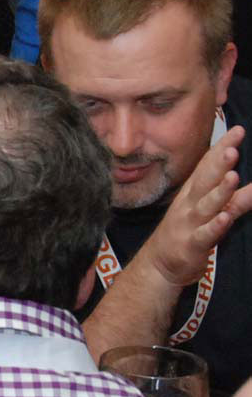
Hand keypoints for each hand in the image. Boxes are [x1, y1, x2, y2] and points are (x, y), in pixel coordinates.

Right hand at [141, 125, 251, 285]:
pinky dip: (214, 226)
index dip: (221, 148)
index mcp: (193, 193)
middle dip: (219, 163)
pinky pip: (205, 235)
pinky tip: (224, 217)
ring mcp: (189, 224)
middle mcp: (190, 204)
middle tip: (232, 148)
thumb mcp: (210, 211)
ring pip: (206, 205)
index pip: (208, 166)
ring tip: (232, 176)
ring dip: (220, 191)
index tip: (237, 130)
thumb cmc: (186, 233)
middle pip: (205, 181)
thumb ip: (236, 197)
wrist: (159, 265)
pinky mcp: (192, 244)